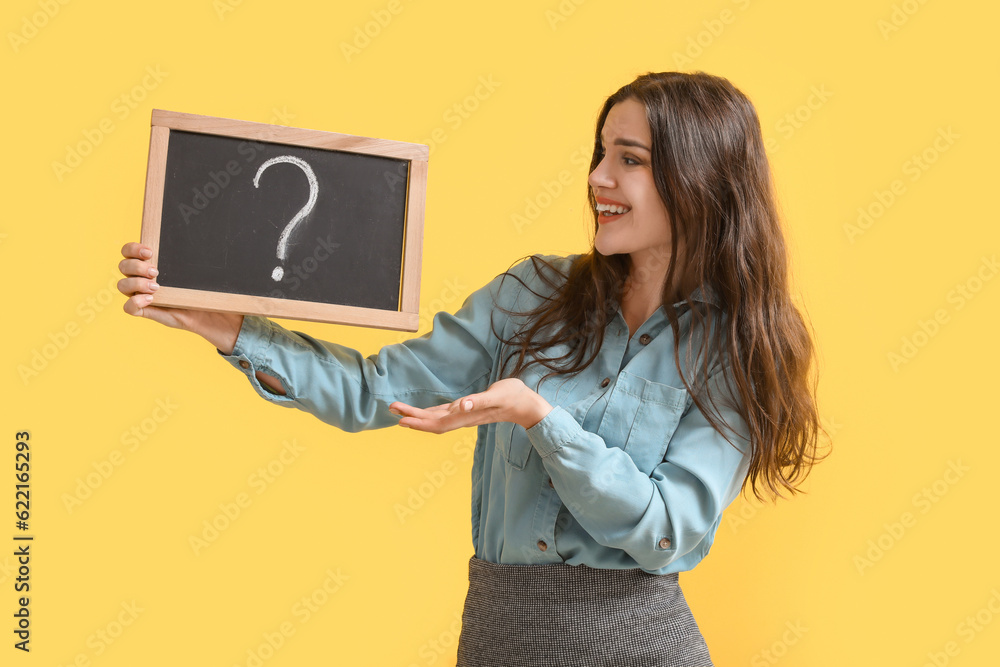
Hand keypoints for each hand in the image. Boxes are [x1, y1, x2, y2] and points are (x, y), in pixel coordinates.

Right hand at [117, 242, 244, 352]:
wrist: (211, 311)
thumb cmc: (203, 288)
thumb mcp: (197, 270)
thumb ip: (193, 256)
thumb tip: (204, 237)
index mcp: (149, 264)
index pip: (128, 251)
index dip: (132, 248)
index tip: (150, 251)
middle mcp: (141, 278)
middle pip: (123, 266)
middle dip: (137, 266)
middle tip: (157, 272)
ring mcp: (142, 295)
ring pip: (122, 286)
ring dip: (136, 283)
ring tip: (156, 287)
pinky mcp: (146, 311)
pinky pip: (128, 308)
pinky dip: (135, 302)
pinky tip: (151, 299)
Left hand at [388, 378, 552, 433]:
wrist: (526, 404)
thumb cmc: (513, 397)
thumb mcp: (497, 396)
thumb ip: (479, 401)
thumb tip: (461, 405)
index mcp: (466, 415)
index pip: (437, 422)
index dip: (418, 421)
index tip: (401, 418)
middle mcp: (462, 418)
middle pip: (431, 422)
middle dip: (411, 417)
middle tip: (390, 408)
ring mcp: (464, 415)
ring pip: (435, 419)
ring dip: (417, 416)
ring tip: (399, 410)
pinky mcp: (467, 409)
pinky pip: (443, 414)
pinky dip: (429, 413)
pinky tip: (422, 411)